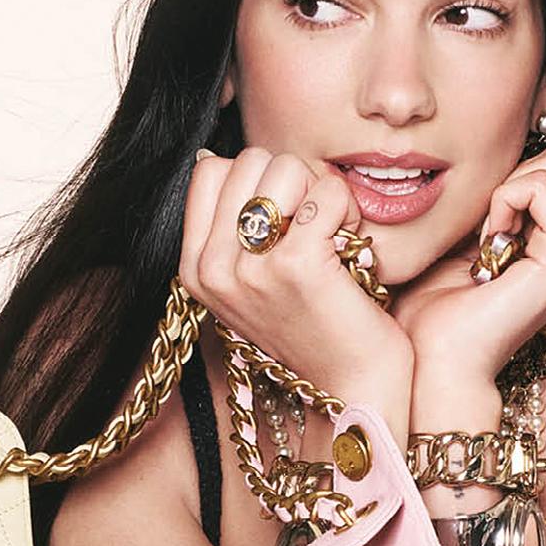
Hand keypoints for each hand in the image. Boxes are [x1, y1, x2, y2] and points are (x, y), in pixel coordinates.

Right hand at [179, 147, 414, 404]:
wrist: (350, 391)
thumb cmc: (313, 329)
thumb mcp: (250, 282)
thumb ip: (229, 228)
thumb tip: (210, 154)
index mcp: (195, 270)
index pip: (210, 170)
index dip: (258, 181)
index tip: (282, 222)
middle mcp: (214, 270)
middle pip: (249, 161)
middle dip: (292, 182)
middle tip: (312, 229)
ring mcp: (251, 268)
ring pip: (286, 167)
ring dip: (320, 194)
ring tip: (330, 239)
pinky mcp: (297, 264)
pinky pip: (328, 192)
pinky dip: (348, 211)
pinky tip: (350, 247)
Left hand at [391, 141, 545, 383]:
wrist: (433, 358)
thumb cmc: (438, 306)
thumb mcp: (469, 236)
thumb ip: (496, 200)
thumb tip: (500, 154)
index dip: (510, 180)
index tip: (482, 228)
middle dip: (514, 178)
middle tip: (487, 231)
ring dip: (506, 191)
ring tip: (488, 242)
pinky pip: (541, 187)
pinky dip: (504, 202)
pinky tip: (491, 244)